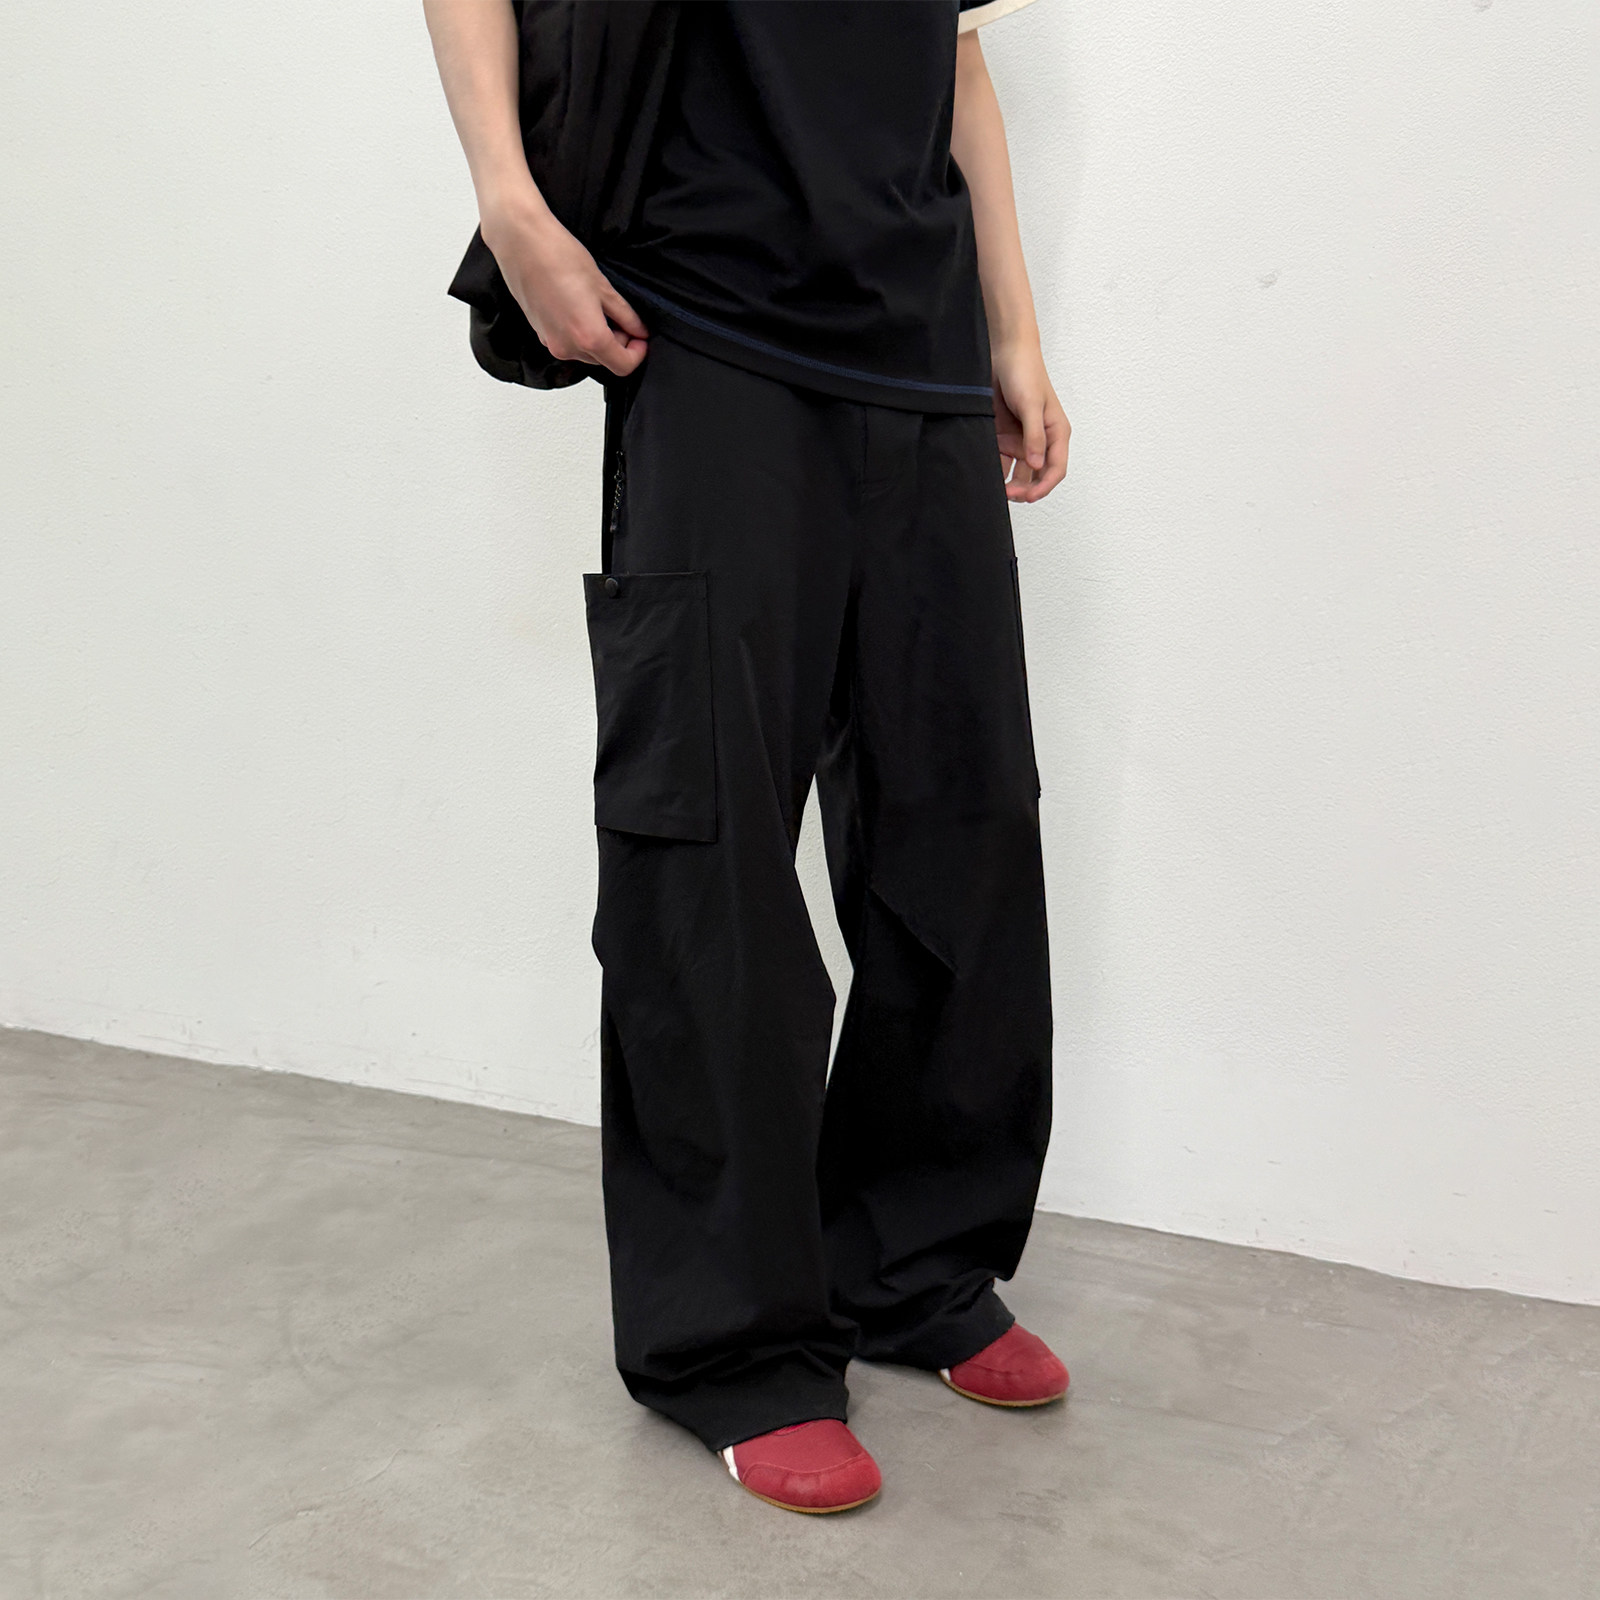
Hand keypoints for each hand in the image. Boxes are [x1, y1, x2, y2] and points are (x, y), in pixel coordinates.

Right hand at [481, 191, 648, 376]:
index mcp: (589, 337)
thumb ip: (625, 315)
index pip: (623, 366)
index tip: (641, 338)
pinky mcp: (540, 334)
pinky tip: (578, 307)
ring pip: (586, 354)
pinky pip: (568, 344)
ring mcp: (552, 343)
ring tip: (597, 308)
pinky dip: (580, 334)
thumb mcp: (603, 286)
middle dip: (618, 345)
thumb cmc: (558, 256)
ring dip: (598, 339)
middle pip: (604, 361)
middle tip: (622, 318)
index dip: (637, 354)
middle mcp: (568, 347)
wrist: (521, 242)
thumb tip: (639, 330)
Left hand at [991, 338, 1069, 502]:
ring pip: (1017, 472)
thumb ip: (1034, 436)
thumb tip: (1037, 465)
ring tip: (995, 487)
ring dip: (1008, 482)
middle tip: (1008, 493)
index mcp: (1056, 433)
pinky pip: (1000, 460)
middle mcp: (1040, 440)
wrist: (1003, 353)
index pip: (1055, 469)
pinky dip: (995, 468)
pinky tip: (986, 472)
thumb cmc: (1025, 372)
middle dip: (1024, 488)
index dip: (1044, 487)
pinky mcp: (1004, 436)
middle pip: (1036, 476)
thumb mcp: (1031, 405)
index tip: (1029, 497)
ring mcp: (1021, 439)